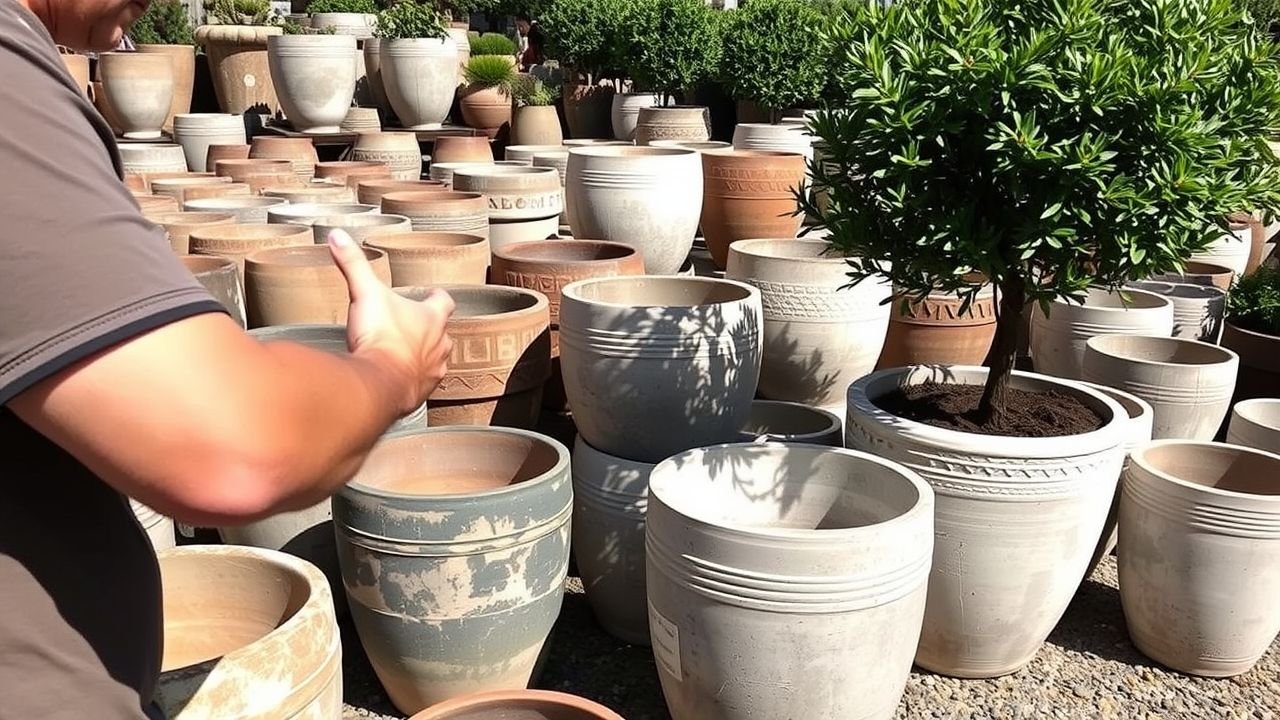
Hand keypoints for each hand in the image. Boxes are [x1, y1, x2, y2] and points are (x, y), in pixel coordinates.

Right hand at [328, 229, 453, 412]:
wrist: (379, 384)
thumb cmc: (380, 337)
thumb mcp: (364, 293)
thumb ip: (353, 264)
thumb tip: (338, 236)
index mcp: (432, 318)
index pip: (444, 301)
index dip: (436, 297)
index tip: (430, 294)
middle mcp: (440, 345)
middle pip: (443, 333)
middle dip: (431, 329)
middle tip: (414, 327)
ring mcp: (433, 371)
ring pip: (436, 360)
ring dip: (423, 356)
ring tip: (406, 355)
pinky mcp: (422, 393)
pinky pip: (422, 385)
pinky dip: (412, 380)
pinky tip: (398, 380)